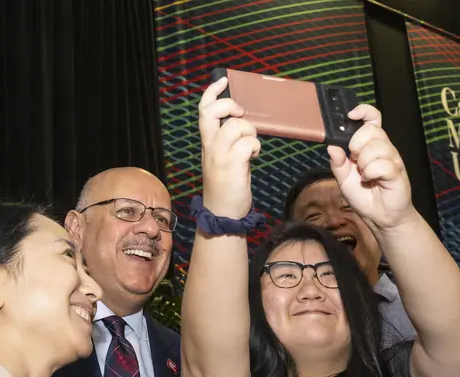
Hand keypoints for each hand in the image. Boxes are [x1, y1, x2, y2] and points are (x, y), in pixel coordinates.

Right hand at [198, 77, 260, 217]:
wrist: (222, 213)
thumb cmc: (225, 185)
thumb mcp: (221, 159)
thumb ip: (226, 141)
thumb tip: (242, 122)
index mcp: (207, 142)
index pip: (203, 110)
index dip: (212, 92)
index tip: (223, 80)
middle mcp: (210, 146)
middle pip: (213, 111)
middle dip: (230, 104)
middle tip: (241, 113)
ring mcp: (220, 155)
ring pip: (237, 126)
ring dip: (251, 132)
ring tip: (252, 147)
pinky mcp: (233, 164)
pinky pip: (249, 143)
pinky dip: (256, 146)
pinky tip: (254, 156)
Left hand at [328, 104, 415, 229]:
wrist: (380, 216)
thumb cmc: (364, 196)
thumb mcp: (343, 179)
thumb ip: (338, 163)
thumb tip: (331, 147)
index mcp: (370, 145)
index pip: (373, 118)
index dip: (364, 111)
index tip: (351, 115)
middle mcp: (383, 148)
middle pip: (371, 130)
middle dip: (357, 145)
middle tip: (355, 161)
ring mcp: (392, 158)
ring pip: (375, 147)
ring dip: (363, 163)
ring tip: (364, 175)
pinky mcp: (397, 171)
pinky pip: (381, 164)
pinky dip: (371, 173)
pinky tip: (370, 180)